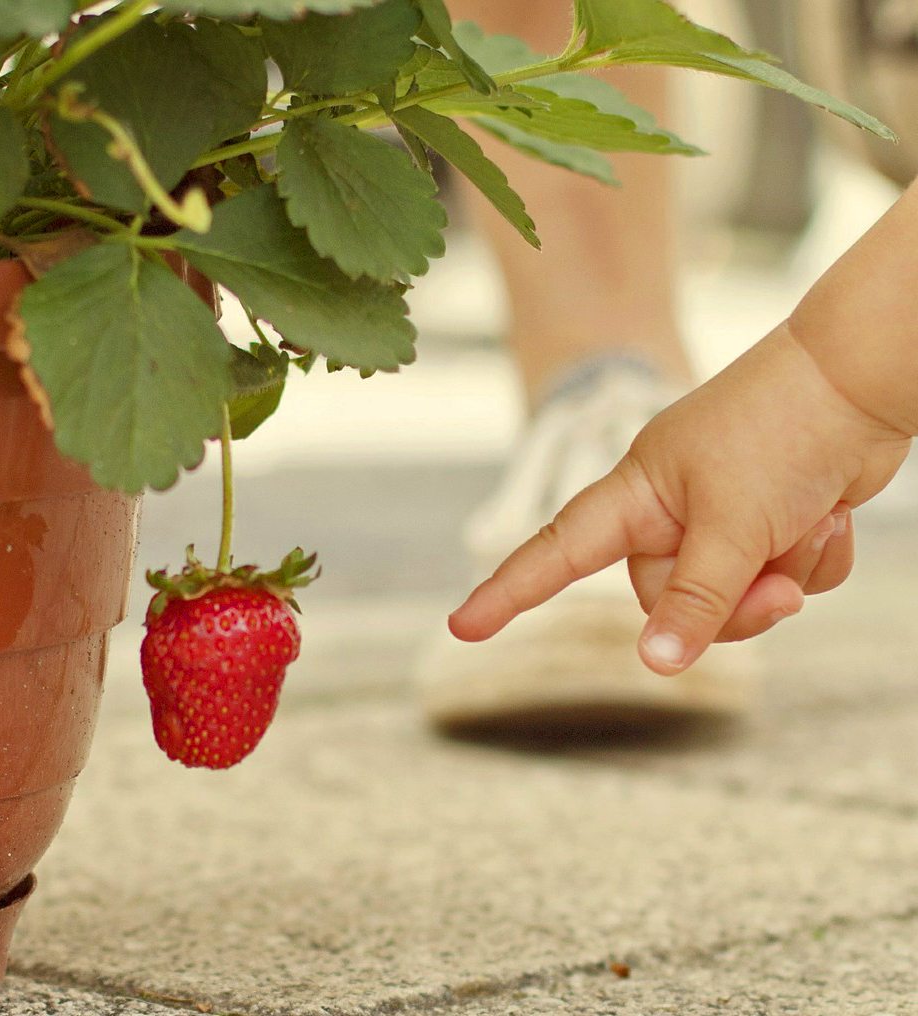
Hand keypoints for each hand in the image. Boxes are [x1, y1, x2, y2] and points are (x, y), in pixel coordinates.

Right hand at [449, 323, 911, 673]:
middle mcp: (671, 509)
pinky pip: (780, 579)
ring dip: (779, 580)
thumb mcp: (732, 525)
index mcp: (637, 494)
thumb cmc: (782, 429)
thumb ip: (695, 600)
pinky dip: (810, 561)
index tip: (463, 626)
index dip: (508, 592)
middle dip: (729, 603)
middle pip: (668, 598)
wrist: (863, 380)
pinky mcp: (771, 523)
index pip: (557, 552)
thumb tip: (655, 664)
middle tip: (771, 579)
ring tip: (807, 526)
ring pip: (732, 597)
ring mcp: (722, 516)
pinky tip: (827, 516)